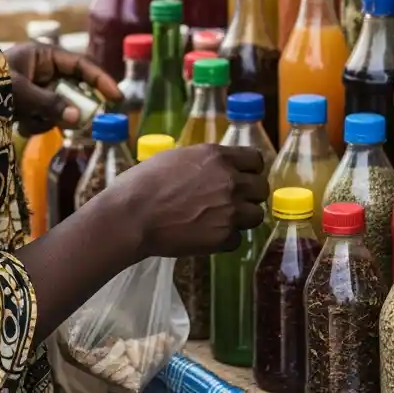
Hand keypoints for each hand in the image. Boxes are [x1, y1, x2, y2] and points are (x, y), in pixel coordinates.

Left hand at [4, 42, 120, 134]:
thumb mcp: (18, 91)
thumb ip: (48, 103)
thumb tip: (78, 118)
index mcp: (43, 54)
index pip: (81, 64)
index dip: (100, 79)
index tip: (116, 97)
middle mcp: (44, 69)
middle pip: (74, 89)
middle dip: (71, 107)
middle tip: (77, 123)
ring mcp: (38, 88)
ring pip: (61, 107)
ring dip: (47, 119)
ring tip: (25, 120)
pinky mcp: (30, 104)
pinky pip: (46, 117)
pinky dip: (36, 124)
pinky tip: (19, 124)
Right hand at [118, 144, 267, 257]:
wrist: (132, 214)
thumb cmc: (143, 182)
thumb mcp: (175, 158)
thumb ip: (203, 162)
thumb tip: (213, 169)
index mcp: (216, 156)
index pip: (255, 159)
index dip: (250, 169)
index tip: (242, 175)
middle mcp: (230, 180)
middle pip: (261, 188)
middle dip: (250, 194)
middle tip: (231, 199)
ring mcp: (230, 210)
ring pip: (256, 215)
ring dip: (242, 217)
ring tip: (218, 218)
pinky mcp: (224, 237)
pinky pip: (237, 238)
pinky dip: (225, 238)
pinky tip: (204, 233)